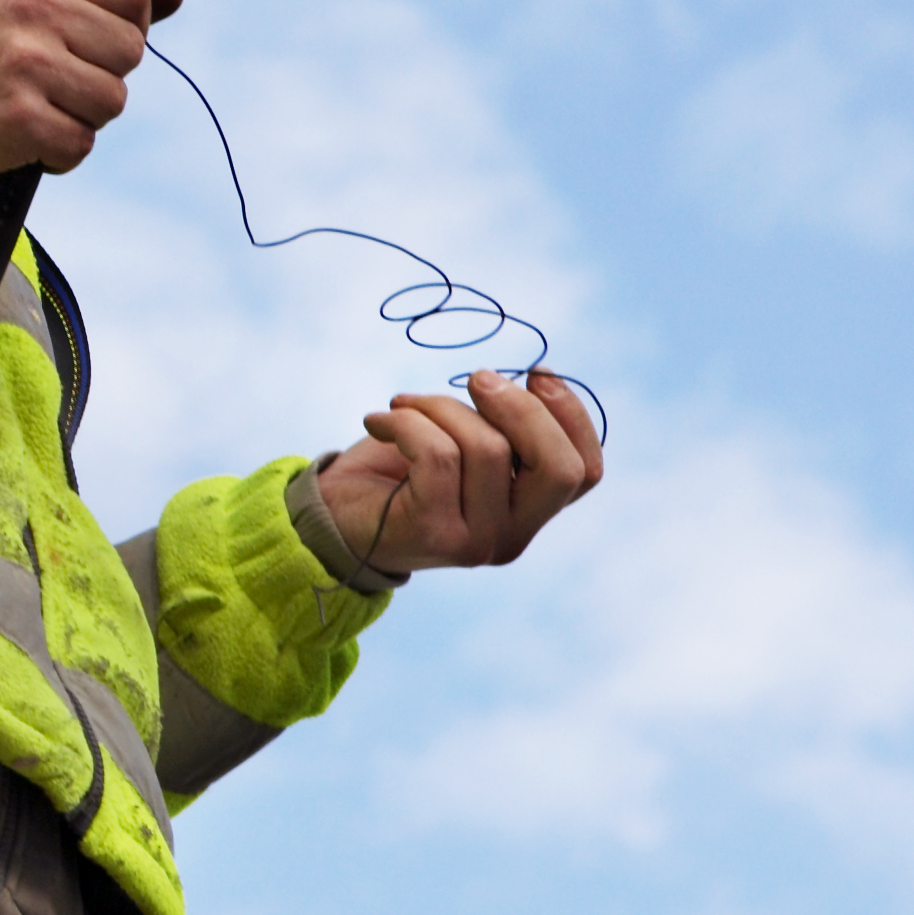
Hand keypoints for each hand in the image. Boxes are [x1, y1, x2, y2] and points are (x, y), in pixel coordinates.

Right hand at [0, 0, 186, 188]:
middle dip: (97, 74)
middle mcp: (31, 4)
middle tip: (45, 79)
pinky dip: (57, 153)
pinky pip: (81, 143)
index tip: (86, 40)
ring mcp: (26, 61)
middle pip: (129, 49)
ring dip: (79, 115)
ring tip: (31, 107)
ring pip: (111, 100)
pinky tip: (20, 138)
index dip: (122, 23)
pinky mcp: (19, 118)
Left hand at [315, 371, 603, 573]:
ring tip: (404, 404)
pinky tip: (379, 420)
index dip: (572, 415)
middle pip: (558, 468)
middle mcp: (512, 537)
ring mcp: (475, 541)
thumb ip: (504, 426)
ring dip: (442, 406)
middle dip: (522, 408)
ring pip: (487, 448)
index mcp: (528, 514)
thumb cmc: (398, 472)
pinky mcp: (431, 531)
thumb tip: (536, 380)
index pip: (585, 472)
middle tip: (476, 378)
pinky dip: (406, 421)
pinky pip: (436, 453)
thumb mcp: (463, 443)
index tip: (536, 373)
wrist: (327, 520)